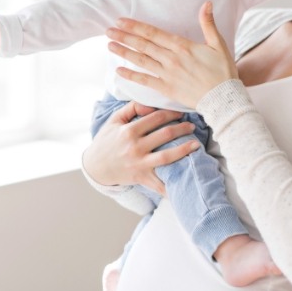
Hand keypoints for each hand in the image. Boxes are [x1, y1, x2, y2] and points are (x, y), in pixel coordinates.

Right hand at [82, 101, 198, 194]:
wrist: (95, 166)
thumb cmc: (107, 140)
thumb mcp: (115, 120)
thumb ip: (133, 108)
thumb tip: (151, 105)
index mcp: (129, 131)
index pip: (157, 118)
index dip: (172, 113)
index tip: (182, 112)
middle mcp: (135, 147)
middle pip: (165, 135)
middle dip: (182, 129)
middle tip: (192, 126)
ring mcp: (139, 163)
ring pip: (166, 157)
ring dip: (184, 150)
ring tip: (196, 145)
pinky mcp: (141, 177)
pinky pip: (158, 183)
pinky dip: (171, 186)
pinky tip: (185, 183)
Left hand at [106, 1, 238, 107]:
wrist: (223, 98)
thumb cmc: (223, 70)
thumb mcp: (218, 44)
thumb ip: (208, 24)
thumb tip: (206, 3)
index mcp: (182, 46)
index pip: (153, 33)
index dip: (136, 26)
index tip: (121, 20)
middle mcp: (171, 59)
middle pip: (143, 45)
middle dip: (124, 36)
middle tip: (108, 30)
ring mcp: (167, 75)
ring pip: (141, 61)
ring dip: (124, 52)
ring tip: (110, 45)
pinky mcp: (166, 89)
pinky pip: (145, 81)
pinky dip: (131, 75)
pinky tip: (119, 71)